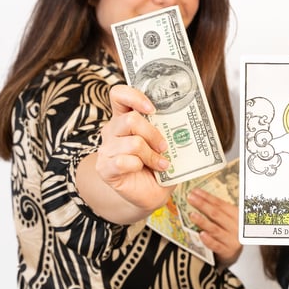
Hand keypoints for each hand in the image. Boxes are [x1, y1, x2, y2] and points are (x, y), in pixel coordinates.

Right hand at [91, 84, 172, 211]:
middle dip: (153, 134)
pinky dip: (138, 166)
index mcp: (125, 118)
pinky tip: (143, 170)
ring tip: (160, 164)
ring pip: (132, 143)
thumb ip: (168, 131)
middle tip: (164, 147)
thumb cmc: (158, 166)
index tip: (152, 109)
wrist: (149, 194)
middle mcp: (113, 130)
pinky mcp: (105, 167)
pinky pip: (122, 161)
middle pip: (130, 120)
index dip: (134, 97)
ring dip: (151, 155)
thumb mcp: (166, 144)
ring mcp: (106, 149)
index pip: (119, 95)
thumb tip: (184, 123)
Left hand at [187, 189, 241, 269]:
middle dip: (202, 205)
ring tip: (192, 215)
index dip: (207, 197)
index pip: (220, 204)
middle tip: (190, 198)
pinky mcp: (227, 251)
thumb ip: (217, 210)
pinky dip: (208, 240)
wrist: (233, 252)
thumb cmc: (227, 232)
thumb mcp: (227, 219)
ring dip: (203, 221)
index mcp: (237, 215)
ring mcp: (232, 240)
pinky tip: (201, 234)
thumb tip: (197, 197)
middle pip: (217, 214)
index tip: (195, 191)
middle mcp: (236, 227)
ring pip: (215, 229)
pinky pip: (216, 245)